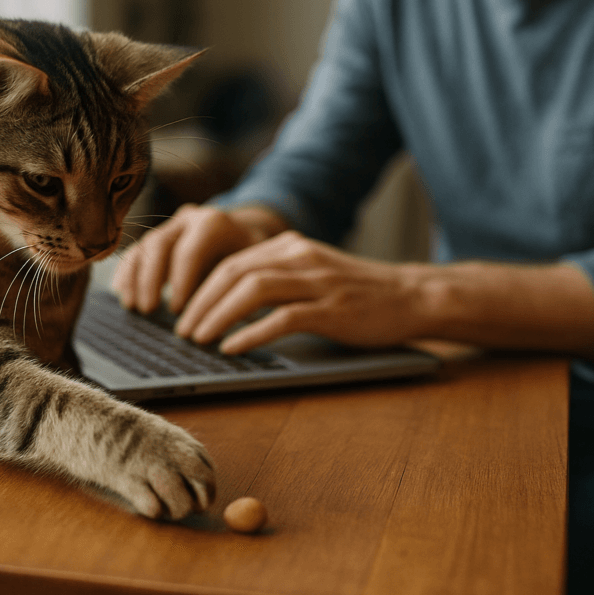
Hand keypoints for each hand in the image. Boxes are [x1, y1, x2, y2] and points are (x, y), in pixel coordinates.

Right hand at [112, 204, 286, 313]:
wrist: (249, 234)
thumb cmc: (255, 257)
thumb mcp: (255, 266)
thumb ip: (238, 286)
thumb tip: (221, 322)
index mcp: (214, 223)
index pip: (190, 250)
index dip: (181, 282)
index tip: (177, 310)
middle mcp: (189, 218)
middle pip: (159, 244)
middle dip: (151, 280)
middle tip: (149, 311)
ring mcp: (171, 225)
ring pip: (144, 246)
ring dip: (135, 278)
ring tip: (133, 307)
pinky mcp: (160, 235)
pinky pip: (137, 250)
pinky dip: (128, 272)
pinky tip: (122, 294)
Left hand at [174, 230, 431, 353]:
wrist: (412, 296)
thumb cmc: (358, 292)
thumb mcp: (312, 272)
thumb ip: (276, 277)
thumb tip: (228, 299)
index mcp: (290, 246)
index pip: (231, 261)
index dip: (200, 288)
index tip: (182, 312)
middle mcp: (300, 257)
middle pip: (233, 272)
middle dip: (200, 303)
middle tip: (182, 331)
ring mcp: (317, 282)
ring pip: (252, 291)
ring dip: (218, 316)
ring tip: (200, 340)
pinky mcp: (333, 310)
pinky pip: (282, 318)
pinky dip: (251, 333)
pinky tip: (232, 348)